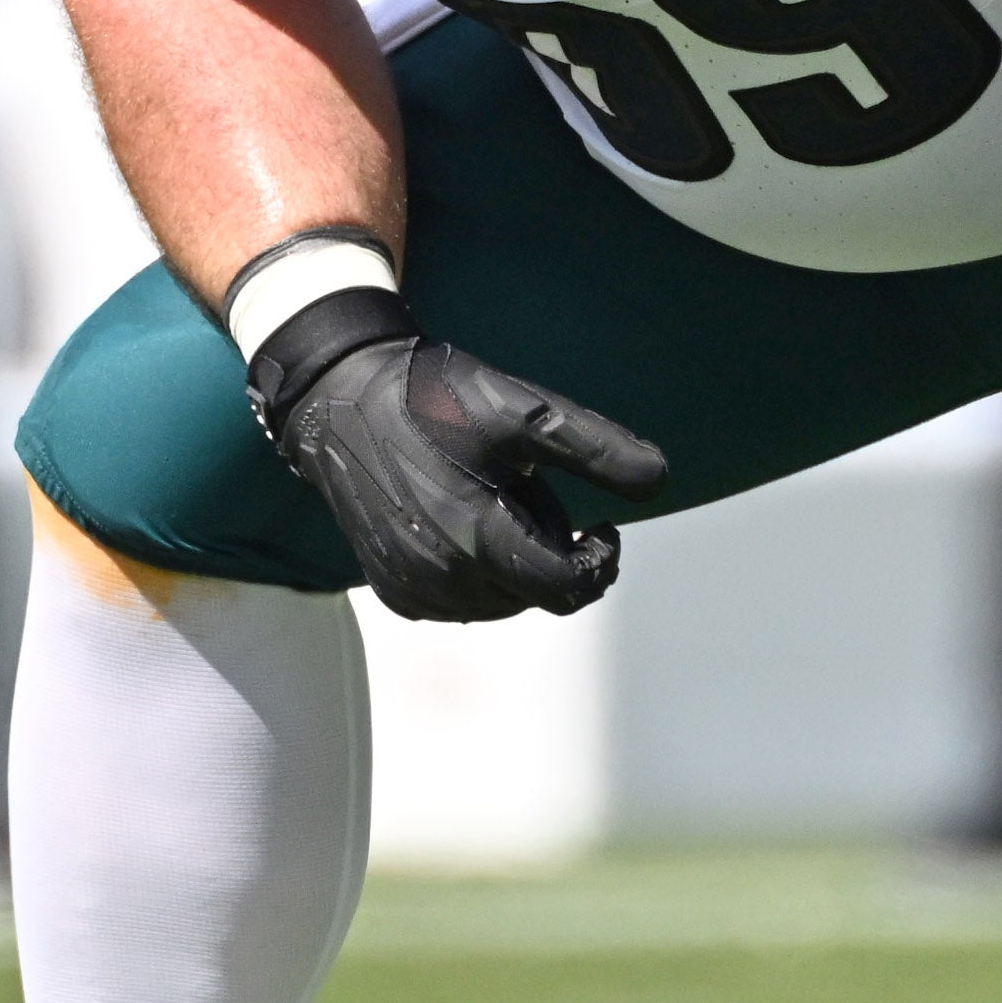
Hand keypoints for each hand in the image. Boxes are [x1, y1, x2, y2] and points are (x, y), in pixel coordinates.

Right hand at [252, 304, 668, 621]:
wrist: (341, 399)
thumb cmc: (434, 399)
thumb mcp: (523, 412)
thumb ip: (596, 448)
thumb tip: (660, 480)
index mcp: (479, 539)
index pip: (569, 588)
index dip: (602, 559)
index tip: (606, 523)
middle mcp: (442, 578)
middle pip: (536, 594)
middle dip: (551, 552)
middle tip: (532, 490)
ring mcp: (412, 589)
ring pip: (499, 603)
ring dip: (515, 565)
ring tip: (494, 500)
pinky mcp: (392, 590)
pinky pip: (459, 603)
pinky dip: (477, 574)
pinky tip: (464, 520)